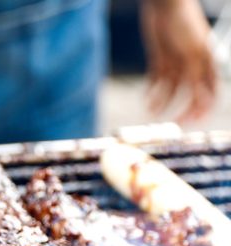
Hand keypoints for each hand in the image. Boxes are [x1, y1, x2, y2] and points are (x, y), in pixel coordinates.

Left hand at [140, 0, 216, 122]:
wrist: (165, 4)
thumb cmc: (184, 23)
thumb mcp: (194, 51)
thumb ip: (197, 75)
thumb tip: (202, 99)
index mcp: (207, 63)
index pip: (210, 92)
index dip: (203, 108)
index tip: (192, 121)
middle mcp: (193, 65)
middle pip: (190, 94)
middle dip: (181, 110)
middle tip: (172, 123)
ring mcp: (176, 62)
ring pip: (171, 90)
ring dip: (162, 102)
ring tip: (151, 110)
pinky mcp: (160, 58)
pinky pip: (156, 80)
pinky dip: (152, 91)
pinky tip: (146, 99)